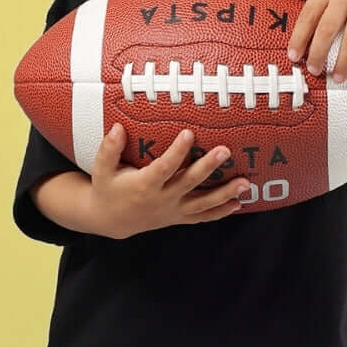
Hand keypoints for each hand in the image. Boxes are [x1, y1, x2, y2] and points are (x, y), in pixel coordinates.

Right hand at [89, 124, 250, 238]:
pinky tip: (237, 204)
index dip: (177, 152)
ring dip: (224, 194)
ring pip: (202, 203)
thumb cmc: (108, 188)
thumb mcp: (101, 169)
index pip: (164, 167)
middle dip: (208, 167)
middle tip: (225, 151)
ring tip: (245, 184)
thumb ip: (109, 148)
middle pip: (189, 183)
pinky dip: (219, 212)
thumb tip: (117, 127)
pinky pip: (202, 217)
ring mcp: (172, 210)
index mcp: (144, 185)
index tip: (189, 133)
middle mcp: (162, 199)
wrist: (111, 219)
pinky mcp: (178, 217)